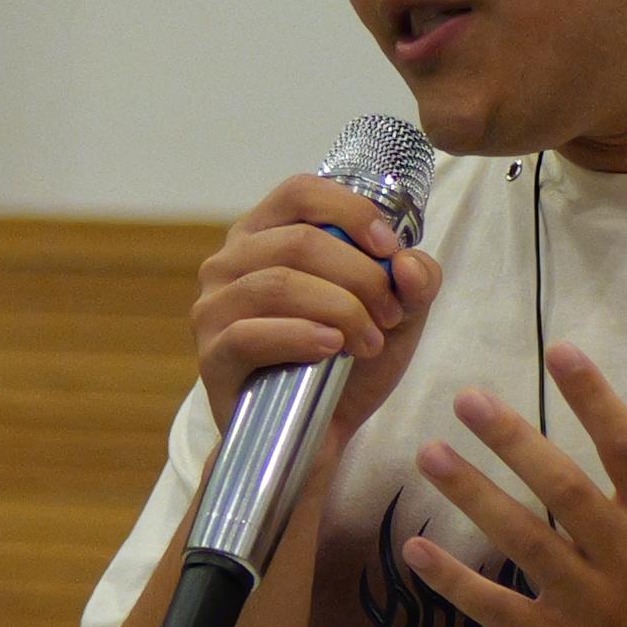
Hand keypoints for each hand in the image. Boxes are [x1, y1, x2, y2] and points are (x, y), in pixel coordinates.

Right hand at [191, 174, 438, 471]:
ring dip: (339, 309)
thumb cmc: (348, 362)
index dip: (352, 212)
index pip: (301, 192)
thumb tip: (409, 263)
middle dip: (360, 275)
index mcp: (267, 234)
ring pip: (277, 283)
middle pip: (298, 241)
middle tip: (391, 313)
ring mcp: (213, 309)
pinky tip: (332, 348)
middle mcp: (230, 262)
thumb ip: (415, 281)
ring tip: (370, 341)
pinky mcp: (211, 357)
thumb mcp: (398, 314)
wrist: (320, 435)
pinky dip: (299, 336)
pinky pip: (248, 334)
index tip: (391, 249)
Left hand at [402, 352, 626, 626]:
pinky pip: (498, 608)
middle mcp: (622, 555)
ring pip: (524, 541)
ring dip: (474, 497)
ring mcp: (585, 602)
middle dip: (515, 440)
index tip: (558, 350)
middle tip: (468, 398)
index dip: (594, 398)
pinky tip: (414, 549)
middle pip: (564, 488)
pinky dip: (455, 582)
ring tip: (430, 454)